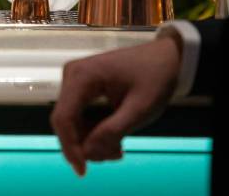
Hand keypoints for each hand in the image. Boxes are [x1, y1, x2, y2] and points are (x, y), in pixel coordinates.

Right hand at [50, 36, 181, 176]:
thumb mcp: (139, 109)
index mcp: (82, 76)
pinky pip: (79, 115)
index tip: (83, 169)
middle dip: (86, 144)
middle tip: (116, 155)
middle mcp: (72, 75)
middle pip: (66, 121)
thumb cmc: (154, 79)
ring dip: (92, 139)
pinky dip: (94, 130)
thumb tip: (87, 152)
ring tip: (119, 149)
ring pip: (72, 121)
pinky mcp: (81, 86)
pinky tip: (114, 139)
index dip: (70, 146)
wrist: (164, 58)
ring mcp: (75, 80)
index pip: (64, 117)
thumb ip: (112, 131)